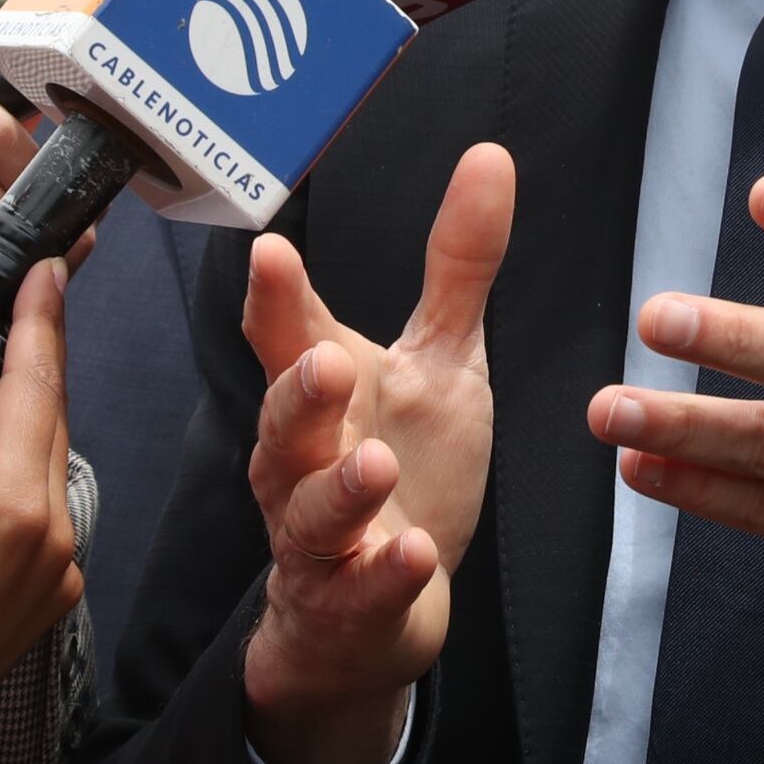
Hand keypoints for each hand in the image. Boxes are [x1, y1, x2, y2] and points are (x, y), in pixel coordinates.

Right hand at [0, 257, 83, 763]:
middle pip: (47, 422)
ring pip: (44, 469)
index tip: (48, 272)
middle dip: (31, 364)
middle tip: (20, 308)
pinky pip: (38, 517)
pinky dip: (10, 481)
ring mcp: (52, 574)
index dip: (39, 321)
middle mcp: (48, 537)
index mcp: (5, 508)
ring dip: (15, 427)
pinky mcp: (41, 601)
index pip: (33, 387)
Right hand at [240, 144, 512, 763]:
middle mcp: (304, 460)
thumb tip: (491, 155)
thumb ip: (457, 266)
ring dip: (340, 489)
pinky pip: (358, 590)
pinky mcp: (349, 601)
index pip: (286, 337)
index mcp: (320, 391)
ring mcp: (321, 537)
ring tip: (374, 465)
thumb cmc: (401, 462)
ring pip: (312, 512)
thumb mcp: (440, 359)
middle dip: (302, 393)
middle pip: (287, 424)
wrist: (371, 608)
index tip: (271, 252)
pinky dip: (384, 575)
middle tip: (327, 361)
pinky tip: (411, 554)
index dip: (276, 298)